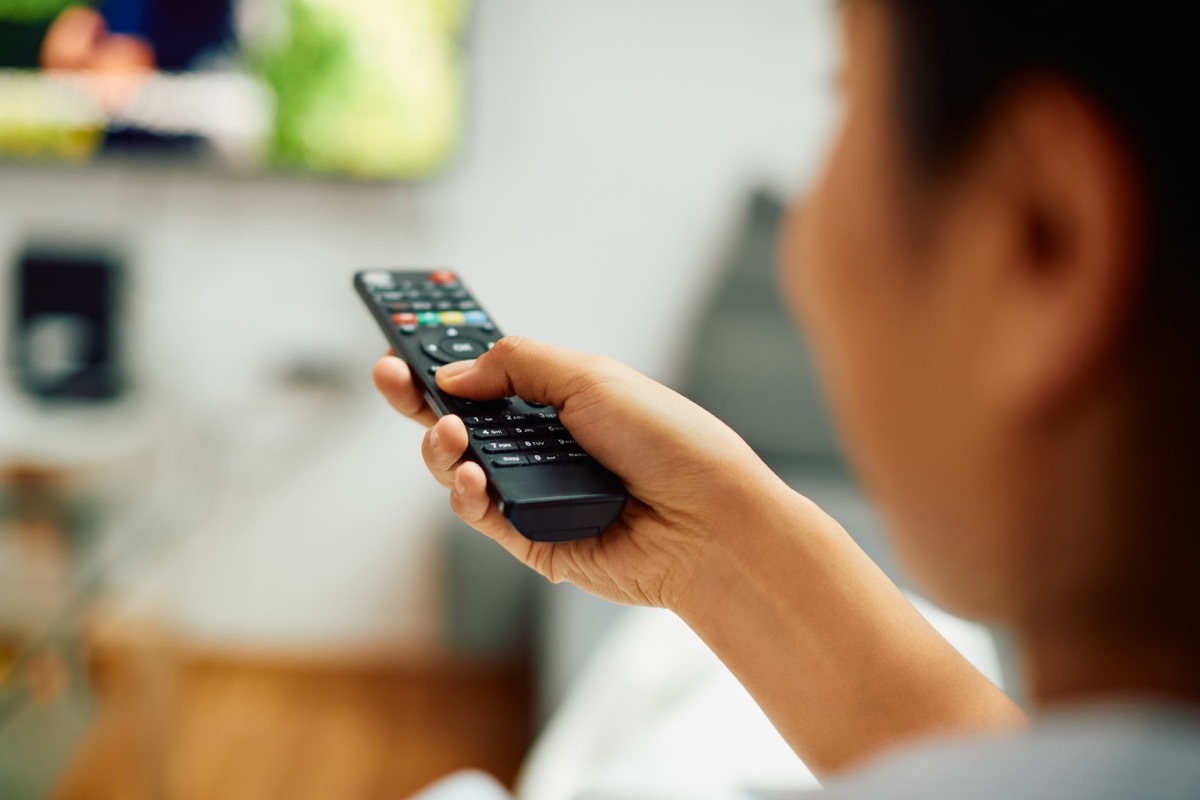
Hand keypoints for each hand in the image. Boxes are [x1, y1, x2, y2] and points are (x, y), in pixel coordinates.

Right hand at [373, 336, 790, 609]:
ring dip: (442, 446)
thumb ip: (516, 365)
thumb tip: (452, 373)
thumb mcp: (590, 376)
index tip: (405, 339)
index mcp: (559, 399)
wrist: (707, 520)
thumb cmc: (667, 441)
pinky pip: (480, 514)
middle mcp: (542, 445)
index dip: (444, 359)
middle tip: (390, 373)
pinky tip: (476, 479)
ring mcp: (534, 492)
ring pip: (460, 468)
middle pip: (460, 419)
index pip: (487, 375)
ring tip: (450, 433)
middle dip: (419, 396)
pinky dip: (468, 494)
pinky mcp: (532, 538)